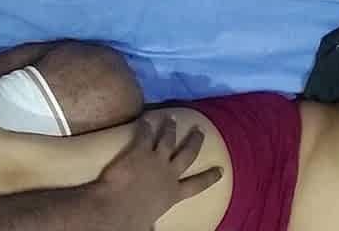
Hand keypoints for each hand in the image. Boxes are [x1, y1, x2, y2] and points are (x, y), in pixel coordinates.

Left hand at [99, 117, 222, 228]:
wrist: (117, 207)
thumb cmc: (132, 221)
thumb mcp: (149, 224)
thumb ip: (153, 223)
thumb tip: (152, 230)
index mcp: (173, 194)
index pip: (197, 185)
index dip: (210, 177)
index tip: (221, 170)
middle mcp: (169, 174)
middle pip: (187, 154)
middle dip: (194, 141)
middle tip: (200, 130)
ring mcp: (155, 160)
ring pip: (168, 139)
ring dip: (171, 128)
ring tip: (172, 118)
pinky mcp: (140, 151)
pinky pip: (145, 134)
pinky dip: (146, 125)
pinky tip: (146, 118)